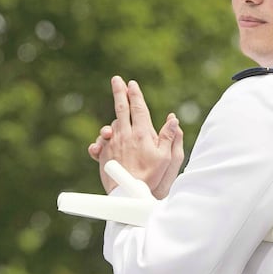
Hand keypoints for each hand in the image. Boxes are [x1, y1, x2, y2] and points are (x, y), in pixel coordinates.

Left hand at [87, 76, 183, 197]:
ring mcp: (111, 144)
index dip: (135, 95)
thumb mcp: (166, 157)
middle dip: (119, 93)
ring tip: (120, 122)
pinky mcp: (102, 155)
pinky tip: (106, 140)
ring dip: (116, 121)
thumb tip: (172, 118)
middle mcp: (124, 135)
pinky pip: (100, 142)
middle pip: (120, 109)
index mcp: (141, 134)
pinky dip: (103, 139)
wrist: (128, 194)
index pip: (138, 108)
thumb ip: (169, 136)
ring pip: (112, 125)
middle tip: (117, 80)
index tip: (132, 84)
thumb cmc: (151, 177)